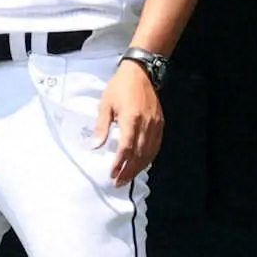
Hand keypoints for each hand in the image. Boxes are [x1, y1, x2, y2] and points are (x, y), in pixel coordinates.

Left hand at [93, 59, 164, 186]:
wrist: (140, 73)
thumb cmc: (119, 87)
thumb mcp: (105, 105)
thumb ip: (101, 127)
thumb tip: (95, 146)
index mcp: (131, 119)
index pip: (126, 148)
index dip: (119, 164)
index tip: (111, 174)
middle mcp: (146, 125)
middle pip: (139, 155)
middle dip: (128, 171)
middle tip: (118, 182)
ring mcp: (156, 125)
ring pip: (149, 153)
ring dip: (139, 168)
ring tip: (127, 177)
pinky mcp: (160, 124)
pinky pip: (156, 146)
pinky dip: (149, 158)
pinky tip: (141, 165)